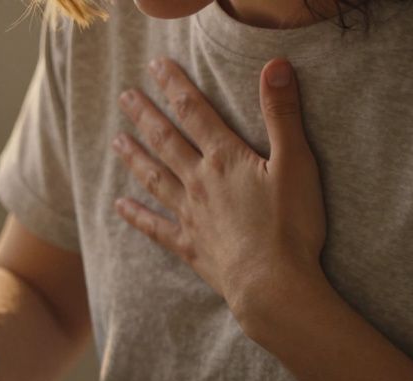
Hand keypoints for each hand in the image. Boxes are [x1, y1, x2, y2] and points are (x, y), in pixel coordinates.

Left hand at [112, 57, 327, 322]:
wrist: (271, 283)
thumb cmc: (291, 225)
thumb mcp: (296, 163)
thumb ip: (282, 115)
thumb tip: (276, 65)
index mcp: (225, 159)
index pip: (195, 113)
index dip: (175, 87)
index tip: (156, 68)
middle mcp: (199, 183)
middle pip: (166, 141)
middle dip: (145, 116)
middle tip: (124, 96)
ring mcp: (190, 215)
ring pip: (155, 178)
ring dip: (135, 158)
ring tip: (116, 142)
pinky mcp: (189, 245)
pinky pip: (156, 227)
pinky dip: (136, 216)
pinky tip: (120, 206)